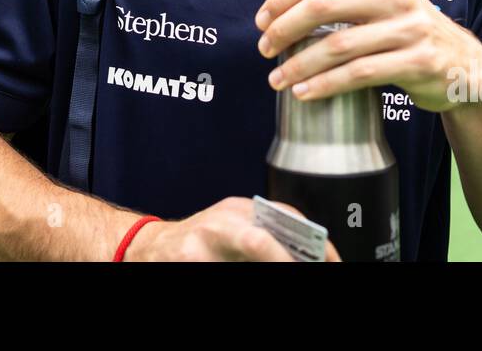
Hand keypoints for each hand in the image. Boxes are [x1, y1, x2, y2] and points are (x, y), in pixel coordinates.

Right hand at [123, 197, 341, 261]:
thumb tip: (313, 255)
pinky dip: (237, 270)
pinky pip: (222, 267)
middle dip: (287, 262)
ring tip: (290, 270)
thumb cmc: (200, 242)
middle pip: (260, 241)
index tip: (333, 262)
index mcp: (241, 210)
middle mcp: (222, 222)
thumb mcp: (233, 228)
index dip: (315, 243)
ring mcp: (202, 243)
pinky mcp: (188, 259)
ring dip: (274, 264)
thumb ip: (266, 236)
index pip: (288, 218)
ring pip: (249, 251)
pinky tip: (244, 271)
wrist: (148, 249)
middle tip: (312, 269)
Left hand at [254, 0, 481, 112]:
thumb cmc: (403, 23)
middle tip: (264, 49)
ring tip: (277, 79)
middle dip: (284, 29)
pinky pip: (360, 73)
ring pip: (338, 45)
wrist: (460, 62)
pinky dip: (326, 85)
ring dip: (300, 65)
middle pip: (323, 6)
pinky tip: (305, 93)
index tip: (261, 21)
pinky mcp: (418, 62)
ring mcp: (409, 28)